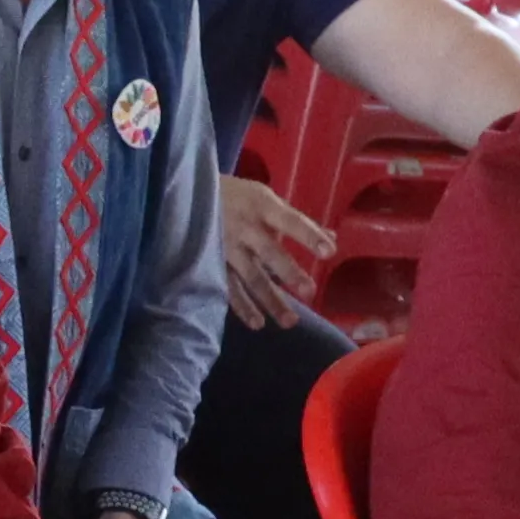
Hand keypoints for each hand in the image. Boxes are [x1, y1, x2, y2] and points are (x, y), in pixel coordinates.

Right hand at [216, 172, 332, 329]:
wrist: (187, 195)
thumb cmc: (237, 197)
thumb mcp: (265, 199)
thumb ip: (295, 220)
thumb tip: (332, 238)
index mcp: (261, 206)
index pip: (290, 221)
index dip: (309, 236)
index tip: (330, 252)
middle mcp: (245, 228)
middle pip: (269, 253)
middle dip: (289, 273)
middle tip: (310, 292)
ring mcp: (227, 248)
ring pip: (251, 277)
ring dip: (270, 300)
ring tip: (290, 322)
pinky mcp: (213, 263)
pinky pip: (228, 288)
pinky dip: (242, 307)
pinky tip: (258, 323)